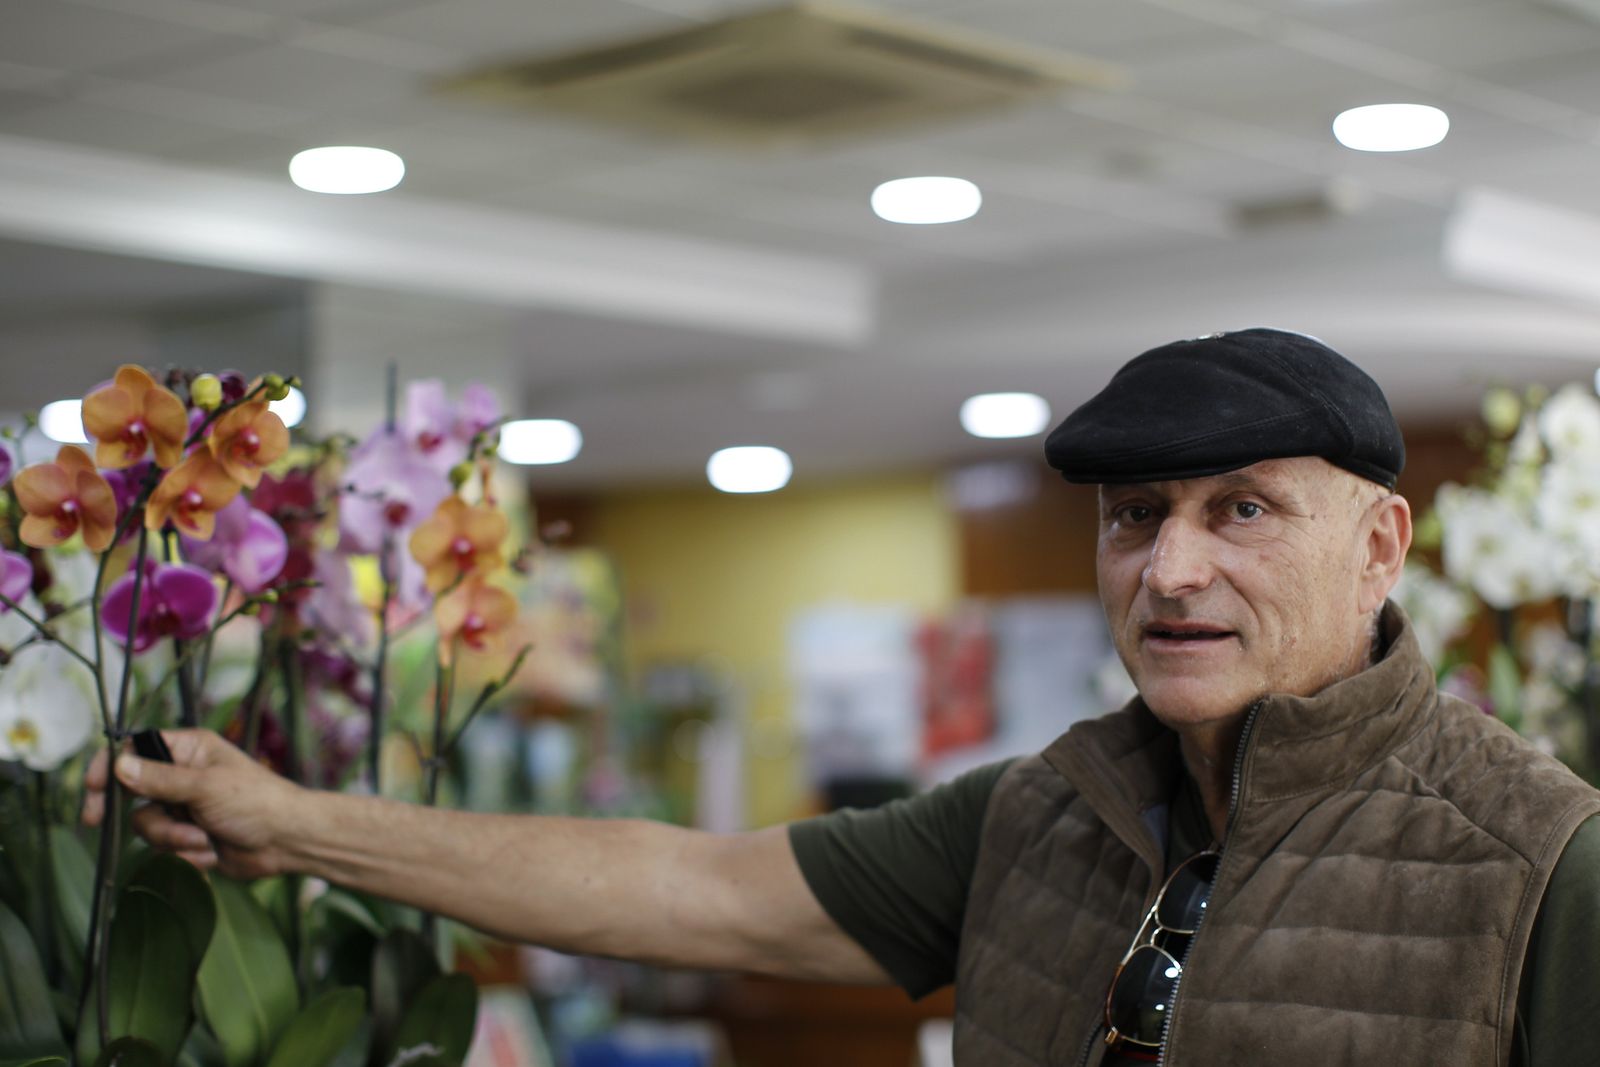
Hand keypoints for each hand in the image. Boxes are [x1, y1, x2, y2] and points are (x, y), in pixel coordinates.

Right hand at [82, 729, 302, 879]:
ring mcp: (184, 807)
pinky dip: (185, 853)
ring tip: (202, 839)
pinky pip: (164, 846)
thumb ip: (160, 780)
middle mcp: (183, 775)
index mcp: (190, 750)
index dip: (110, 765)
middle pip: (131, 788)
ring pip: (146, 823)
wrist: (286, 842)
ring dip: (172, 837)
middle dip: (120, 808)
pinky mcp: (189, 835)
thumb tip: (120, 766)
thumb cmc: (257, 802)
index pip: (137, 748)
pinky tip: (212, 851)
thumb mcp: (205, 787)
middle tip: (95, 820)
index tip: (91, 786)